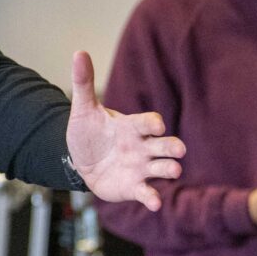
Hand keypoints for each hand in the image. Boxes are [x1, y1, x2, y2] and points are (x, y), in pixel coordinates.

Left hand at [66, 50, 183, 211]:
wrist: (79, 159)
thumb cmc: (87, 132)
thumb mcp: (83, 109)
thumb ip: (84, 83)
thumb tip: (79, 52)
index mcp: (132, 126)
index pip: (149, 122)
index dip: (153, 123)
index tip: (156, 124)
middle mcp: (142, 147)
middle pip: (165, 145)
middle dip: (173, 147)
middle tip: (177, 150)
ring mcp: (141, 168)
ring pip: (164, 168)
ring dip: (169, 169)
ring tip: (172, 171)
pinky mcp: (134, 186)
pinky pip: (147, 193)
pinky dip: (152, 198)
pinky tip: (154, 203)